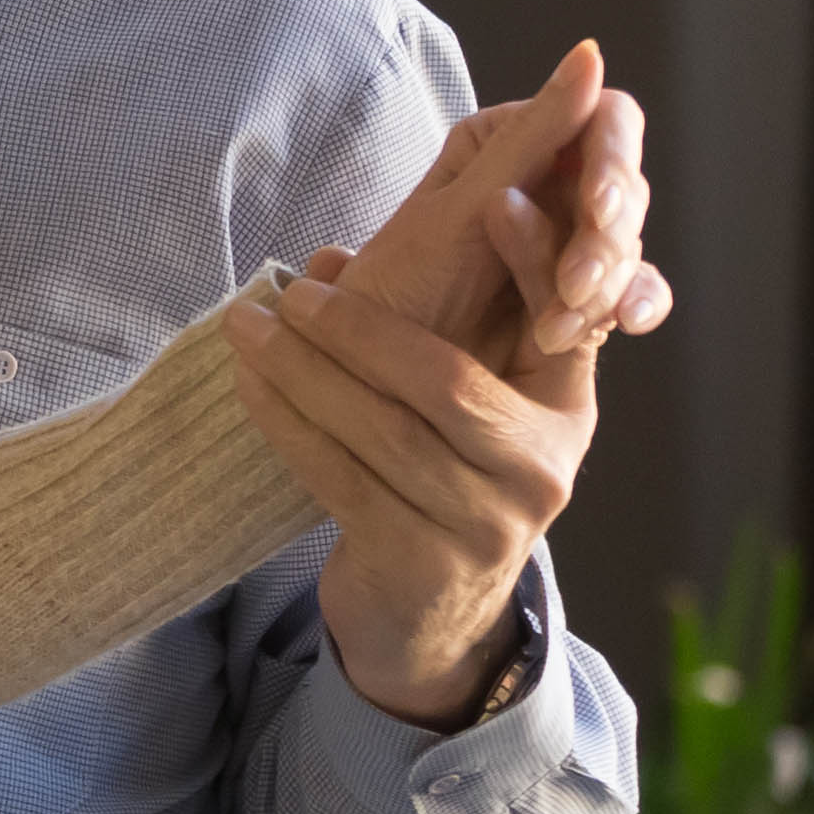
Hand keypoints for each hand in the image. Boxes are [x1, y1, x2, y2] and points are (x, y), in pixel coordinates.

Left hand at [221, 40, 659, 727]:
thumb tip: (335, 254)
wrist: (428, 614)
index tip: (494, 199)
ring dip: (303, 372)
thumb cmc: (436, 474)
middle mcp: (545, 466)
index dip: (535, 260)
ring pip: (384, 431)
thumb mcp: (460, 399)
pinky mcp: (424, 561)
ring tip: (245, 328)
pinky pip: (342, 477)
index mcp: (565, 406)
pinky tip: (249, 387)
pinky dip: (288, 424)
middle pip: (449, 383)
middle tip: (289, 289)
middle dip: (361, 328)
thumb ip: (435, 321)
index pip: (568, 321)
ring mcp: (490, 523)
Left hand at [333, 41, 666, 371]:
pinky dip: (632, 305)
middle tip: (573, 288)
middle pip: (624, 189)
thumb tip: (590, 52)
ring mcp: (567, 240)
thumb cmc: (395, 283)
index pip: (605, 122)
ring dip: (609, 284)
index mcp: (516, 142)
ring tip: (557, 328)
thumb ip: (530, 135)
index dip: (613, 161)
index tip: (597, 209)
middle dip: (605, 240)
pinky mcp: (580, 295)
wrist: (370, 373)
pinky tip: (624, 325)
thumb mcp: (460, 208)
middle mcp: (549, 183)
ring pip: (629, 244)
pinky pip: (629, 292)